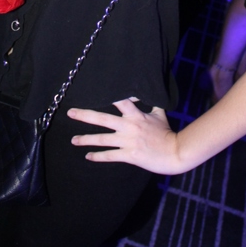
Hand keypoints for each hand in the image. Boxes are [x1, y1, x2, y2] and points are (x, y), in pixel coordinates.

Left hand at [67, 99, 181, 174]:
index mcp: (136, 115)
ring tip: (73, 140)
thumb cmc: (167, 133)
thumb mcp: (160, 114)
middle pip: (102, 119)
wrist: (175, 152)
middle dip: (84, 115)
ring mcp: (128, 141)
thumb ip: (152, 104)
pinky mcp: (129, 155)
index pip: (119, 100)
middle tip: (70, 112)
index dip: (106, 94)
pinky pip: (110, 155)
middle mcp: (129, 126)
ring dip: (85, 139)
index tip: (91, 90)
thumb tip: (152, 93)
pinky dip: (98, 156)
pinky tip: (88, 156)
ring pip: (102, 139)